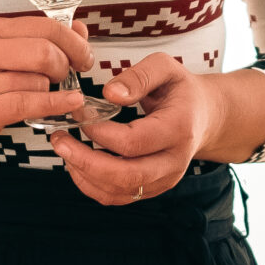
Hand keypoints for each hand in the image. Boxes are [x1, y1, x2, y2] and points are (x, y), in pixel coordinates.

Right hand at [0, 14, 90, 181]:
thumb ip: (39, 40)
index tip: (83, 55)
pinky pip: (29, 104)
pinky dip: (55, 104)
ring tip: (48, 93)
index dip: (73, 41)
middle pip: (45, 51)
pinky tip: (69, 104)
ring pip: (39, 80)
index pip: (45, 26)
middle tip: (70, 75)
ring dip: (54, 89)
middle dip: (67, 64)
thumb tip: (80, 31)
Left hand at [49, 54, 220, 206]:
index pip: (134, 142)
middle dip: (84, 161)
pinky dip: (91, 184)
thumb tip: (110, 94)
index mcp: (178, 129)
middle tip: (59, 140)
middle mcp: (174, 161)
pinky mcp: (152, 188)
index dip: (100, 133)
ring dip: (83, 174)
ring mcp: (164, 179)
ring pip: (118, 191)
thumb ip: (138, 76)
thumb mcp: (165, 67)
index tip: (79, 114)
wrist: (204, 116)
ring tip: (65, 148)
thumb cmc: (181, 90)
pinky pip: (116, 197)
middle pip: (125, 175)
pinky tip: (77, 163)